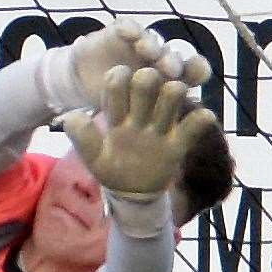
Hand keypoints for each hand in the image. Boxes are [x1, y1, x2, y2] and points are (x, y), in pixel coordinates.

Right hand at [51, 17, 210, 112]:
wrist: (86, 81)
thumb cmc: (117, 104)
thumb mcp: (133, 120)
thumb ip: (156, 120)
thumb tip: (178, 131)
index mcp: (170, 81)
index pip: (192, 73)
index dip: (197, 71)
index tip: (200, 76)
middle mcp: (160, 60)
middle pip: (172, 58)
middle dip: (172, 62)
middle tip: (171, 71)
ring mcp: (141, 45)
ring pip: (153, 42)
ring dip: (152, 45)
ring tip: (148, 51)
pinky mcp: (120, 33)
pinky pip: (127, 28)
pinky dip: (129, 29)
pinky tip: (127, 33)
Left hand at [63, 65, 214, 200]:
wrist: (132, 194)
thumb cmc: (111, 170)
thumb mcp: (93, 157)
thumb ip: (83, 138)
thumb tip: (70, 117)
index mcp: (118, 113)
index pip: (117, 83)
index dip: (117, 77)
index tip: (118, 78)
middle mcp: (141, 113)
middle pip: (146, 82)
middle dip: (146, 78)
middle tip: (146, 80)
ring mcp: (161, 126)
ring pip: (172, 95)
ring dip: (173, 91)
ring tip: (173, 93)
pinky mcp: (178, 143)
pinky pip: (194, 126)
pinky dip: (200, 119)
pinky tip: (201, 118)